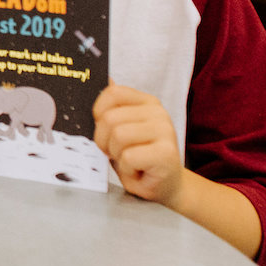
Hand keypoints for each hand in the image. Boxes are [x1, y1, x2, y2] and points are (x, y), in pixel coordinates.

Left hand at [94, 84, 184, 204]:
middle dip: (104, 141)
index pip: (112, 93)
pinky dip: (127, 169)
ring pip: (118, 136)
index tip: (105, 130)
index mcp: (146, 102)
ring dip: (117, 156)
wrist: (166, 186)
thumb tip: (106, 79)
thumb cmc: (139, 158)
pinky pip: (128, 157)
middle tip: (118, 153)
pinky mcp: (166, 153)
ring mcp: (165, 131)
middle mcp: (158, 112)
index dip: (98, 113)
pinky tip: (139, 171)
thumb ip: (113, 107)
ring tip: (130, 161)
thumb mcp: (122, 129)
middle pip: (109, 118)